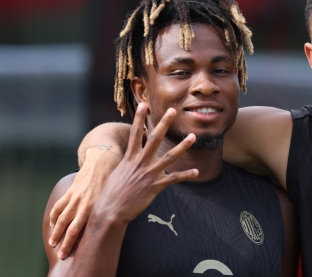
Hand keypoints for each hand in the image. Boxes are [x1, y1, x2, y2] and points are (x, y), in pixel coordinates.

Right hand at [48, 146, 121, 258]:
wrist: (104, 157)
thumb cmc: (115, 177)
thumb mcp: (115, 194)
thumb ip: (109, 209)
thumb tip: (112, 225)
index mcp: (95, 205)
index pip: (81, 229)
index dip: (73, 242)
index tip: (69, 252)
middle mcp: (83, 202)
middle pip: (69, 226)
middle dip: (64, 242)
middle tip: (61, 254)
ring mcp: (75, 196)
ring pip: (61, 217)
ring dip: (56, 231)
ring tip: (53, 241)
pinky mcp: (71, 190)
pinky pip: (59, 205)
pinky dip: (54, 215)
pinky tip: (53, 223)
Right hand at [91, 103, 197, 224]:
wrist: (110, 210)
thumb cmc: (112, 192)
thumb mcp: (118, 172)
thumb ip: (128, 162)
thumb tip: (131, 156)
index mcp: (130, 158)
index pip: (136, 133)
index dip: (139, 118)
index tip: (144, 105)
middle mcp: (140, 163)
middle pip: (155, 139)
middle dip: (164, 124)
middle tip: (173, 111)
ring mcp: (148, 174)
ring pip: (169, 157)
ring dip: (183, 146)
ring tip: (193, 136)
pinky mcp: (154, 186)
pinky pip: (173, 179)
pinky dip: (185, 175)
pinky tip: (196, 171)